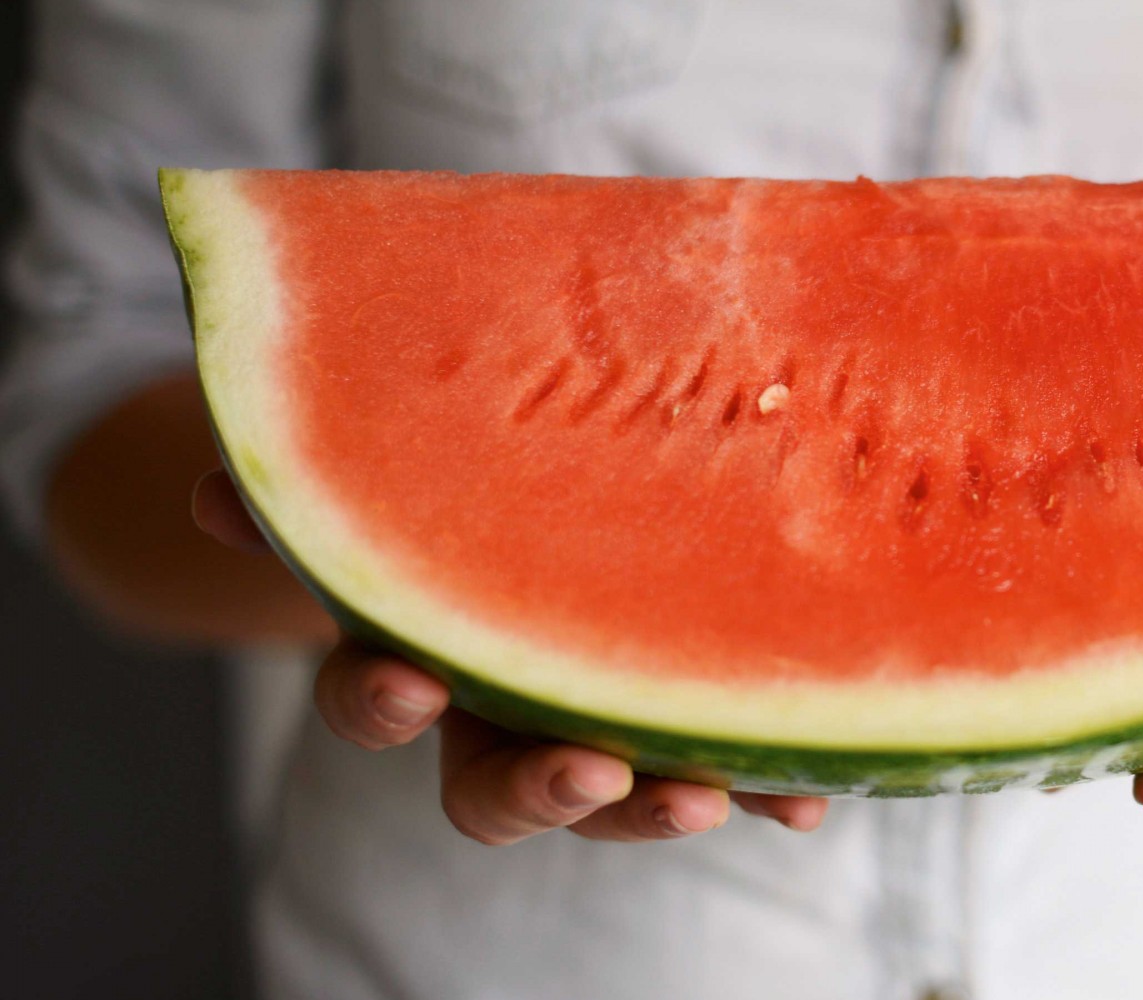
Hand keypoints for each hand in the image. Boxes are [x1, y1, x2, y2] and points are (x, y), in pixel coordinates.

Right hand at [192, 470, 829, 844]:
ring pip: (615, 796)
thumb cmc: (462, 470)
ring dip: (656, 802)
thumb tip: (214, 490)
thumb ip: (338, 457)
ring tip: (707, 792)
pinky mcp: (690, 721)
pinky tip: (810, 796)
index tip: (407, 685)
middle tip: (587, 767)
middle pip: (494, 787)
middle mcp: (502, 711)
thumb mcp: (410, 455)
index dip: (381, 701)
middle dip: (537, 788)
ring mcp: (598, 722)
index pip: (376, 698)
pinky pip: (726, 765)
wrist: (519, 491)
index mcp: (422, 648)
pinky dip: (766, 783)